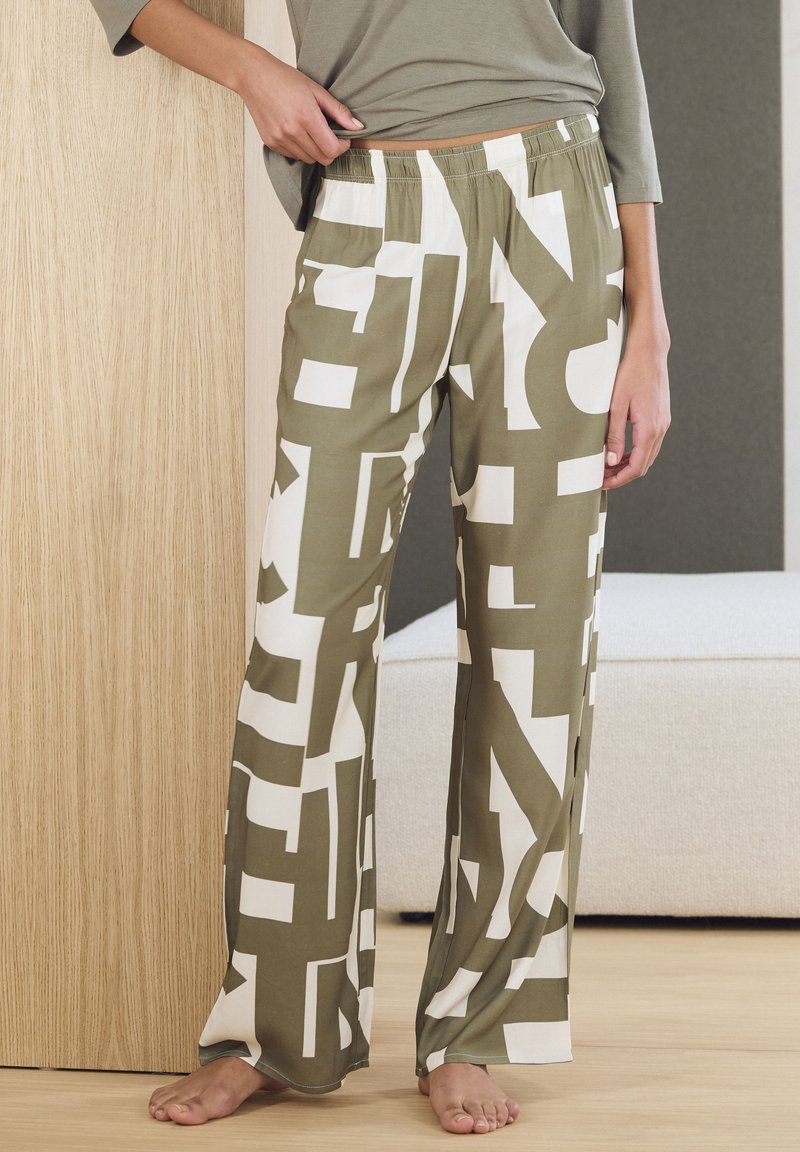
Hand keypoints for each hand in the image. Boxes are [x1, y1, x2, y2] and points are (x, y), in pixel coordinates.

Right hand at [235, 45, 363, 165]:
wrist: (253, 76)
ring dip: (316, 150)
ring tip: (313, 132)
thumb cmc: (284, 78)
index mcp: (306, 116)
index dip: (342, 147)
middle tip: (330, 136)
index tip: (343, 139)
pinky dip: (301, 149)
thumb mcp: (316, 89)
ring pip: (308, 159)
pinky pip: (294, 156)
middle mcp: (291, 131)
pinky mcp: (271, 143)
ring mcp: (279, 139)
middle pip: (321, 158)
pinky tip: (299, 133)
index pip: (331, 149)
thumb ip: (338, 111)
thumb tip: (357, 127)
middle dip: (331, 150)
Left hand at [603, 331, 670, 488]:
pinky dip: (636, 453)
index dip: (619, 479)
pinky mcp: (662, 418)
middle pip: (643, 465)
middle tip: (601, 477)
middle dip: (622, 475)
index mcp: (649, 428)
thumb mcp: (616, 406)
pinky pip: (650, 444)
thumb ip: (613, 436)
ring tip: (607, 466)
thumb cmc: (630, 374)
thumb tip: (610, 462)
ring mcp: (663, 423)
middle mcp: (660, 429)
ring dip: (629, 465)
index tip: (602, 483)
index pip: (636, 467)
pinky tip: (620, 452)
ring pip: (647, 456)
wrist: (650, 353)